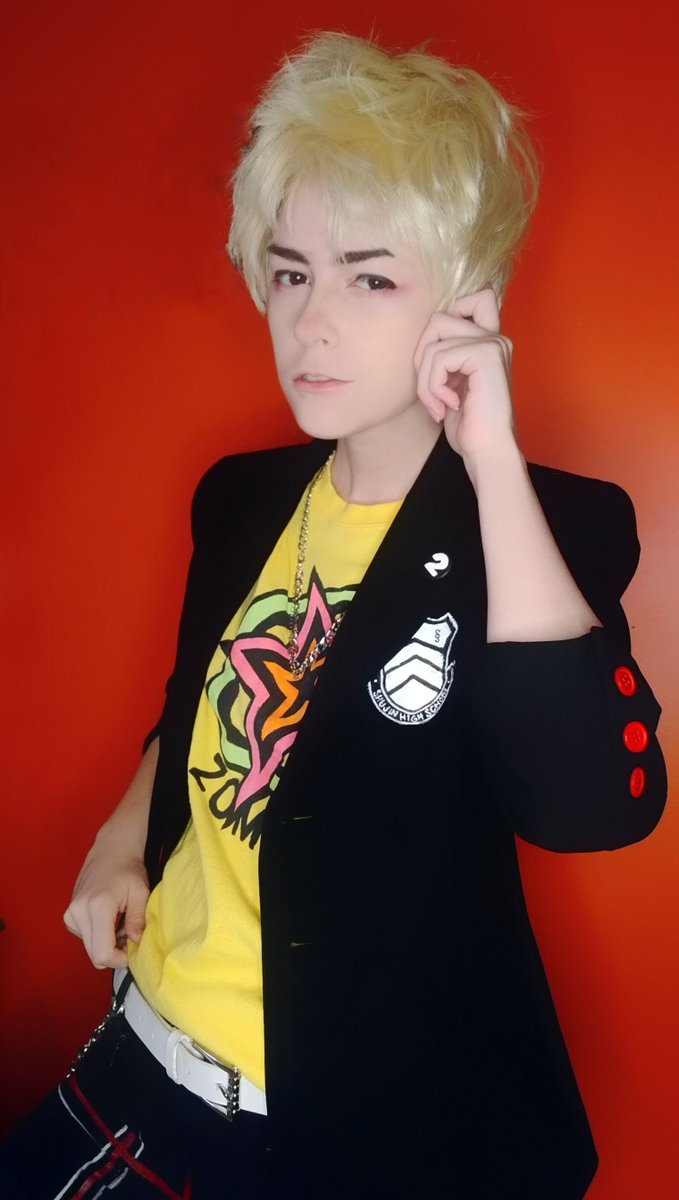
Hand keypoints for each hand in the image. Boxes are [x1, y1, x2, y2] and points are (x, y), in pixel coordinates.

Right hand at [63, 835, 149, 969]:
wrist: (111, 850)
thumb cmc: (129, 869)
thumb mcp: (140, 892)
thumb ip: (138, 920)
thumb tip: (137, 943)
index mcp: (97, 907)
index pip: (102, 952)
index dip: (119, 960)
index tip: (133, 952)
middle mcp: (78, 912)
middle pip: (93, 954)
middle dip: (114, 954)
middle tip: (130, 938)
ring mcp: (71, 913)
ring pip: (90, 947)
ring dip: (107, 944)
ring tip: (122, 925)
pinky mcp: (69, 915)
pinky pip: (85, 937)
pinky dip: (99, 936)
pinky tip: (110, 921)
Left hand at [413, 288, 515, 462]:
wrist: (488, 451)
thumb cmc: (468, 425)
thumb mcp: (452, 382)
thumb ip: (447, 354)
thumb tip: (425, 333)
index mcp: (490, 341)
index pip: (478, 296)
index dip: (451, 313)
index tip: (442, 358)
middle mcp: (495, 337)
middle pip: (438, 319)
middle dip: (422, 358)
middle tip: (430, 392)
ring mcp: (493, 344)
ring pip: (433, 342)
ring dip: (425, 380)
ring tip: (437, 405)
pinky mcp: (486, 355)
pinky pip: (439, 358)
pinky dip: (433, 386)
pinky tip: (448, 406)